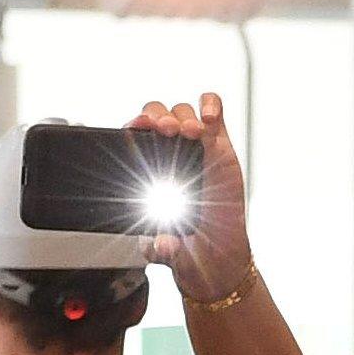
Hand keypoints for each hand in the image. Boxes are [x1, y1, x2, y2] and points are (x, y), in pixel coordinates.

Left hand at [128, 93, 251, 301]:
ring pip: (182, 110)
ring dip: (183, 115)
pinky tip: (209, 117)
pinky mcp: (220, 142)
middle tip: (167, 132)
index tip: (139, 128)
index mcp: (144, 165)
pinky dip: (211, 105)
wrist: (216, 249)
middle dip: (158, 117)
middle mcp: (167, 150)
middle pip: (156, 113)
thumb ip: (161, 246)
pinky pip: (213, 110)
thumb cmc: (184, 241)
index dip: (134, 125)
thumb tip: (163, 245)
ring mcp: (195, 143)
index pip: (133, 134)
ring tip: (191, 132)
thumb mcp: (164, 246)